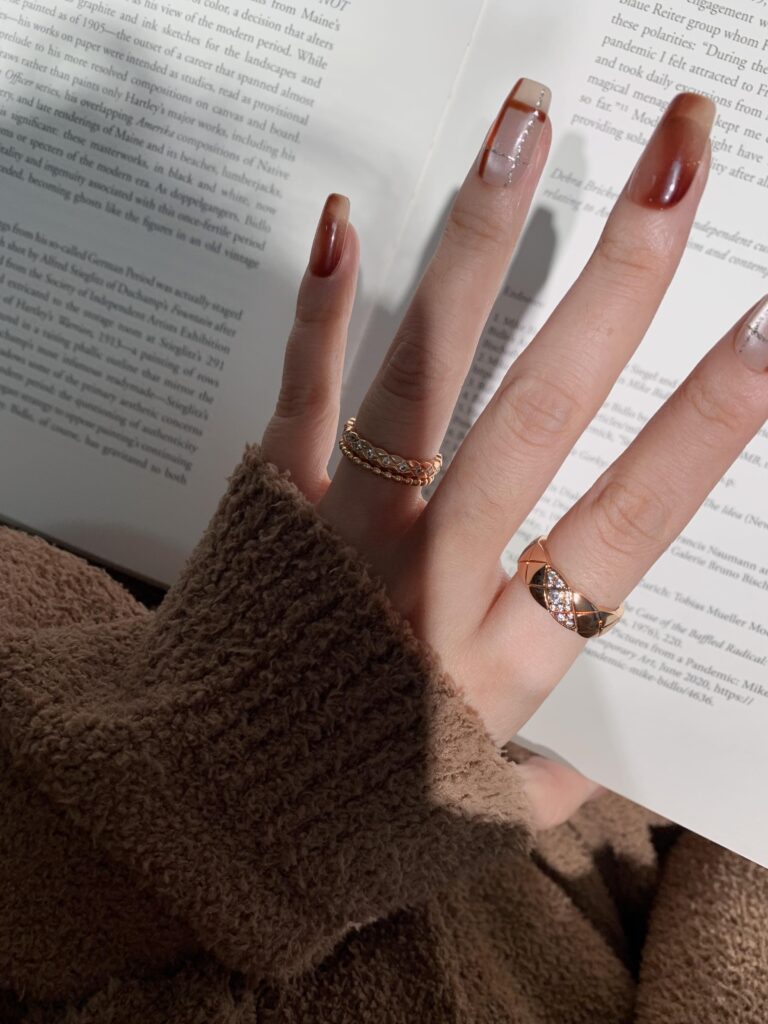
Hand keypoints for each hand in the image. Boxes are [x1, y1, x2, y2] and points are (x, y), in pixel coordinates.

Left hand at [261, 80, 767, 830]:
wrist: (200, 814)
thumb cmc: (342, 813)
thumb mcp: (469, 816)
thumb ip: (544, 783)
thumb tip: (588, 770)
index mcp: (510, 651)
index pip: (635, 512)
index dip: (710, 415)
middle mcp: (439, 572)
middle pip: (547, 406)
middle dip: (625, 275)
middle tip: (680, 158)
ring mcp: (351, 526)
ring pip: (428, 368)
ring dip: (483, 241)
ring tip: (527, 127)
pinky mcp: (276, 504)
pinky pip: (304, 392)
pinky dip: (321, 306)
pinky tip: (341, 217)